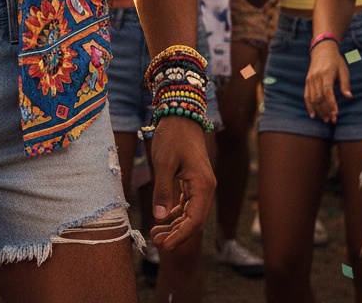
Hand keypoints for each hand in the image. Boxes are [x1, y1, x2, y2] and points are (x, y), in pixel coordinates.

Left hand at [149, 116, 214, 249]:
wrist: (179, 115)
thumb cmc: (172, 136)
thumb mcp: (163, 163)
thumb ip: (163, 190)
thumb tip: (160, 217)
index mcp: (202, 185)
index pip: (195, 220)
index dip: (180, 235)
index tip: (166, 246)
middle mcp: (205, 187)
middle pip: (194, 220)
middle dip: (176, 233)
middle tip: (156, 242)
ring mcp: (200, 184)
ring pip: (190, 212)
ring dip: (175, 224)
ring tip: (156, 234)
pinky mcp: (193, 180)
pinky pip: (187, 202)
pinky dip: (176, 212)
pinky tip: (164, 219)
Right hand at [304, 39, 349, 122]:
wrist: (321, 50)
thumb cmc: (336, 61)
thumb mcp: (343, 70)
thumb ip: (345, 84)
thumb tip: (349, 97)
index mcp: (326, 74)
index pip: (327, 91)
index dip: (331, 103)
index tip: (336, 113)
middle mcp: (316, 78)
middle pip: (319, 97)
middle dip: (326, 110)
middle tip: (333, 120)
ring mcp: (310, 80)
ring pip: (312, 98)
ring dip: (319, 110)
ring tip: (326, 120)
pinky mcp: (307, 81)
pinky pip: (306, 95)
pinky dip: (309, 105)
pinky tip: (313, 114)